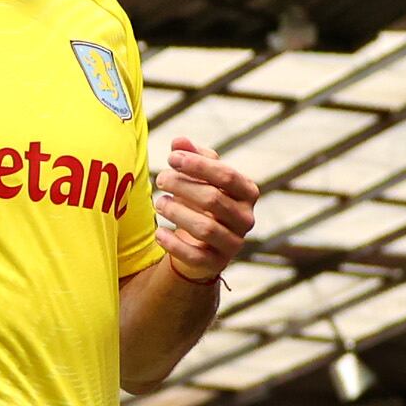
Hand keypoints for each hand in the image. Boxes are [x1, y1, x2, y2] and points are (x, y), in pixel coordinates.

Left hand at [154, 136, 257, 286]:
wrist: (201, 244)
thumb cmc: (201, 202)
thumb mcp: (199, 177)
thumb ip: (191, 157)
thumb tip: (179, 141)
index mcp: (247, 193)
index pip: (226, 175)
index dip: (198, 165)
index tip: (172, 157)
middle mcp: (246, 219)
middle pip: (213, 200)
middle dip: (183, 186)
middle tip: (161, 178)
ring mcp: (233, 244)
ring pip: (205, 228)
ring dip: (177, 212)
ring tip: (158, 202)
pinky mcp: (216, 264)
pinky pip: (194, 256)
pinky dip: (173, 244)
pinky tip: (158, 232)